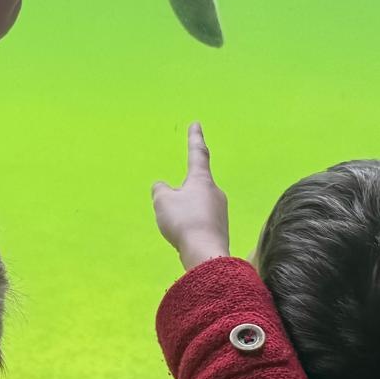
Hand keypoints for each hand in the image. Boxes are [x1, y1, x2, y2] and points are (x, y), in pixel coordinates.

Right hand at [153, 122, 229, 270]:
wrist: (206, 253)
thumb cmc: (184, 221)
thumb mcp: (163, 201)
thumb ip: (160, 190)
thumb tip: (161, 186)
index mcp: (201, 180)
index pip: (198, 153)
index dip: (195, 138)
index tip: (196, 124)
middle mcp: (215, 192)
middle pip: (196, 184)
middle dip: (184, 190)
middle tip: (171, 202)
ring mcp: (220, 210)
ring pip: (198, 204)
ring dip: (185, 210)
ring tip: (174, 225)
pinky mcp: (219, 228)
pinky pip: (200, 220)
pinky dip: (190, 224)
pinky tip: (184, 236)